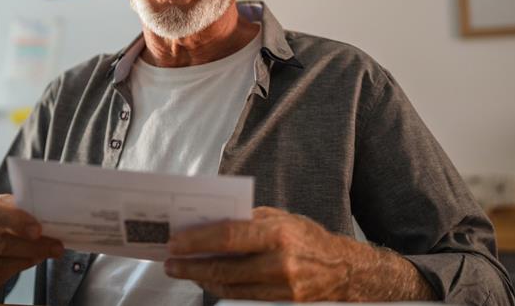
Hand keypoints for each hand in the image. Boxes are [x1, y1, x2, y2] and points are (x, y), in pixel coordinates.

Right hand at [0, 191, 63, 293]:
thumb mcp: (1, 206)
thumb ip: (18, 208)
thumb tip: (47, 217)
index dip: (14, 222)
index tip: (38, 229)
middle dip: (31, 246)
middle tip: (54, 247)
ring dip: (25, 261)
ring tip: (41, 254)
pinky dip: (12, 274)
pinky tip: (23, 263)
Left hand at [164, 206, 355, 301]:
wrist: (344, 270)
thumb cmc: (308, 237)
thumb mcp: (281, 218)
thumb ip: (247, 220)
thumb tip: (210, 222)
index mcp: (278, 233)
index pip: (228, 236)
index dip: (197, 241)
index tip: (175, 242)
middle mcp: (280, 262)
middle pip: (224, 267)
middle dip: (191, 265)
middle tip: (170, 262)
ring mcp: (281, 286)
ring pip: (229, 286)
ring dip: (201, 278)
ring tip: (182, 270)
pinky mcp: (282, 303)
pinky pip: (242, 296)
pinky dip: (220, 288)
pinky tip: (207, 279)